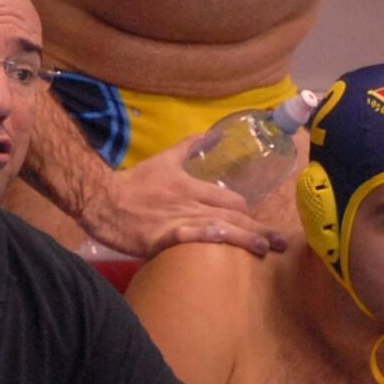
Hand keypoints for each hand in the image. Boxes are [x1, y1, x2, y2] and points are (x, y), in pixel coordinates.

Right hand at [81, 135, 287, 258]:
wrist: (102, 200)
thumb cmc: (132, 183)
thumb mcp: (163, 159)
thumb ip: (188, 146)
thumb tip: (211, 135)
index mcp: (191, 184)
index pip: (229, 199)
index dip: (245, 212)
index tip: (256, 222)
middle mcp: (190, 201)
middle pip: (232, 215)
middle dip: (257, 228)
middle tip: (280, 241)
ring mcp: (178, 219)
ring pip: (219, 228)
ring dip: (245, 239)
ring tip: (266, 248)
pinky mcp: (164, 237)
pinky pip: (193, 238)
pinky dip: (212, 241)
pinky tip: (228, 248)